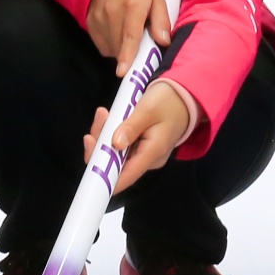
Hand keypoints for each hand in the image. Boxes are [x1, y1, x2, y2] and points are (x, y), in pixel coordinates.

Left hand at [81, 80, 194, 194]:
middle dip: (99, 144)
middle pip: (114, 164)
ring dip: (103, 135)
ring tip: (103, 113)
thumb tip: (115, 144)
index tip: (89, 160)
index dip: (104, 176)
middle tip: (100, 117)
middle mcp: (146, 160)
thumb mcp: (148, 109)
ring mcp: (141, 154)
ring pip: (113, 154)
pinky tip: (108, 117)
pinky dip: (109, 133)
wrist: (185, 97)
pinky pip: (118, 146)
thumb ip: (131, 127)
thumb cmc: (168, 102)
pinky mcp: (137, 147)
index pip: (125, 177)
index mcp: (152, 154)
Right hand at [85, 0, 170, 74]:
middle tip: (141, 44)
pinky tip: (117, 32)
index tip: (123, 72)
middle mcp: (112, 11)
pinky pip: (101, 44)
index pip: (130, 35)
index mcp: (133, 4)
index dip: (127, 55)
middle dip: (130, 53)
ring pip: (109, 47)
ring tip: (127, 33)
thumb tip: (164, 42)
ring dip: (120, 49)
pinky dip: (111, 44)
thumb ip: (161, 20)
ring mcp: (98, 16)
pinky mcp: (89, 20)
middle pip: (119, 45)